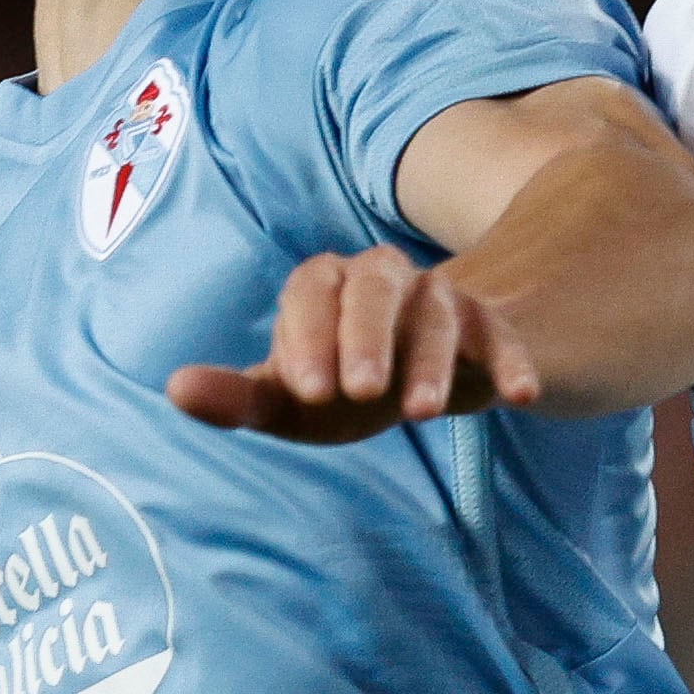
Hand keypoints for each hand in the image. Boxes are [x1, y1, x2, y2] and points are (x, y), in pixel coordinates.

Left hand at [169, 248, 541, 445]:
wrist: (422, 375)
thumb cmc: (340, 385)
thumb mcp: (291, 398)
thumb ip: (236, 396)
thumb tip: (174, 389)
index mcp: (325, 283)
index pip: (311, 291)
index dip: (307, 336)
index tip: (305, 392)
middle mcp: (382, 277)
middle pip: (373, 287)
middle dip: (365, 337)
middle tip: (358, 393)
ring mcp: (439, 298)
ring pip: (436, 313)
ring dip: (429, 360)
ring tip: (419, 416)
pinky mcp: (486, 327)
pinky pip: (501, 337)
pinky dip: (512, 361)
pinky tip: (519, 397)